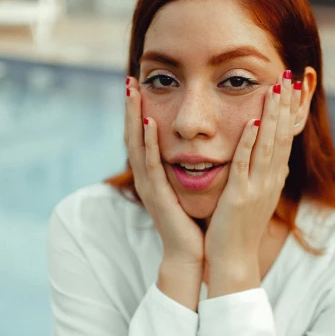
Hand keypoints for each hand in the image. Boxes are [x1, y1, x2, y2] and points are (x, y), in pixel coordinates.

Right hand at [125, 77, 204, 267]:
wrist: (191, 255)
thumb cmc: (194, 224)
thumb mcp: (190, 189)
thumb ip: (191, 168)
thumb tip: (204, 147)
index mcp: (156, 175)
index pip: (144, 137)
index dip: (139, 111)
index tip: (141, 85)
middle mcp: (148, 177)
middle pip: (134, 136)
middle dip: (131, 107)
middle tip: (130, 80)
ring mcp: (150, 186)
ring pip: (137, 145)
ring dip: (133, 117)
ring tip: (132, 91)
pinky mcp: (158, 196)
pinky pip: (151, 165)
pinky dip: (148, 144)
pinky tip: (148, 124)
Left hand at [204, 71, 299, 269]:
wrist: (233, 262)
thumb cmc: (239, 231)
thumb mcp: (256, 200)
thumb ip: (264, 178)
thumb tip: (278, 164)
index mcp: (273, 180)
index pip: (285, 139)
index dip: (289, 113)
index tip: (292, 88)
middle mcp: (270, 181)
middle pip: (281, 136)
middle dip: (285, 105)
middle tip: (289, 76)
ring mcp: (257, 188)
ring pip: (268, 145)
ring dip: (272, 116)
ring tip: (276, 88)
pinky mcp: (240, 197)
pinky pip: (246, 165)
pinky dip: (250, 143)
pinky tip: (252, 123)